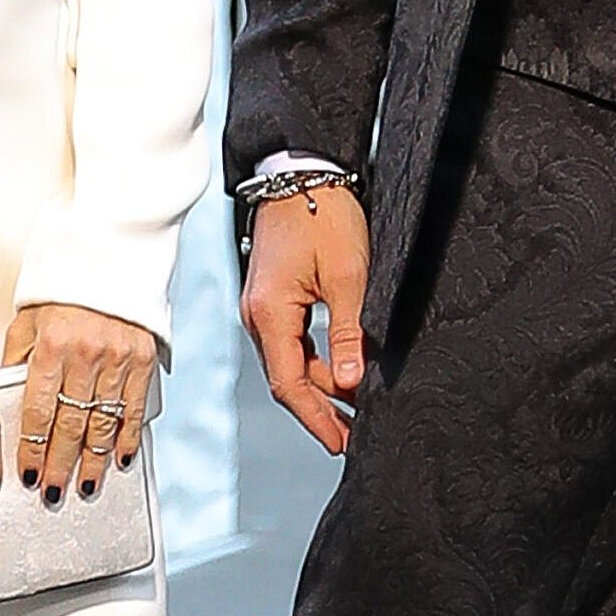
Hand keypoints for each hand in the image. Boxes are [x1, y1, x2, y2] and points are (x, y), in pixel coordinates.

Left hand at [4, 303, 157, 504]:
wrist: (108, 254)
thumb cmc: (64, 288)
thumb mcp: (28, 321)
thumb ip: (17, 360)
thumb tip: (5, 397)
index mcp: (53, 346)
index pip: (40, 412)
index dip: (35, 449)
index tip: (30, 473)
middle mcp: (86, 354)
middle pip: (71, 425)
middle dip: (61, 464)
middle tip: (54, 491)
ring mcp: (117, 357)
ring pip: (103, 422)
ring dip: (94, 460)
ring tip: (86, 484)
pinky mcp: (142, 357)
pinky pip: (134, 407)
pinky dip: (128, 436)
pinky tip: (120, 456)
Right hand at [240, 184, 369, 456]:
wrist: (302, 171)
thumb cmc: (324, 215)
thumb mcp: (348, 276)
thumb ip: (348, 335)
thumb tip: (351, 384)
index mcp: (269, 313)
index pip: (289, 385)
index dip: (316, 419)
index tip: (342, 443)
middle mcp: (257, 315)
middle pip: (288, 378)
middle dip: (322, 408)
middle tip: (356, 433)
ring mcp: (262, 306)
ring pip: (291, 360)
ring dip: (322, 384)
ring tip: (357, 406)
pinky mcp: (273, 296)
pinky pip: (292, 341)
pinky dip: (317, 361)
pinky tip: (343, 371)